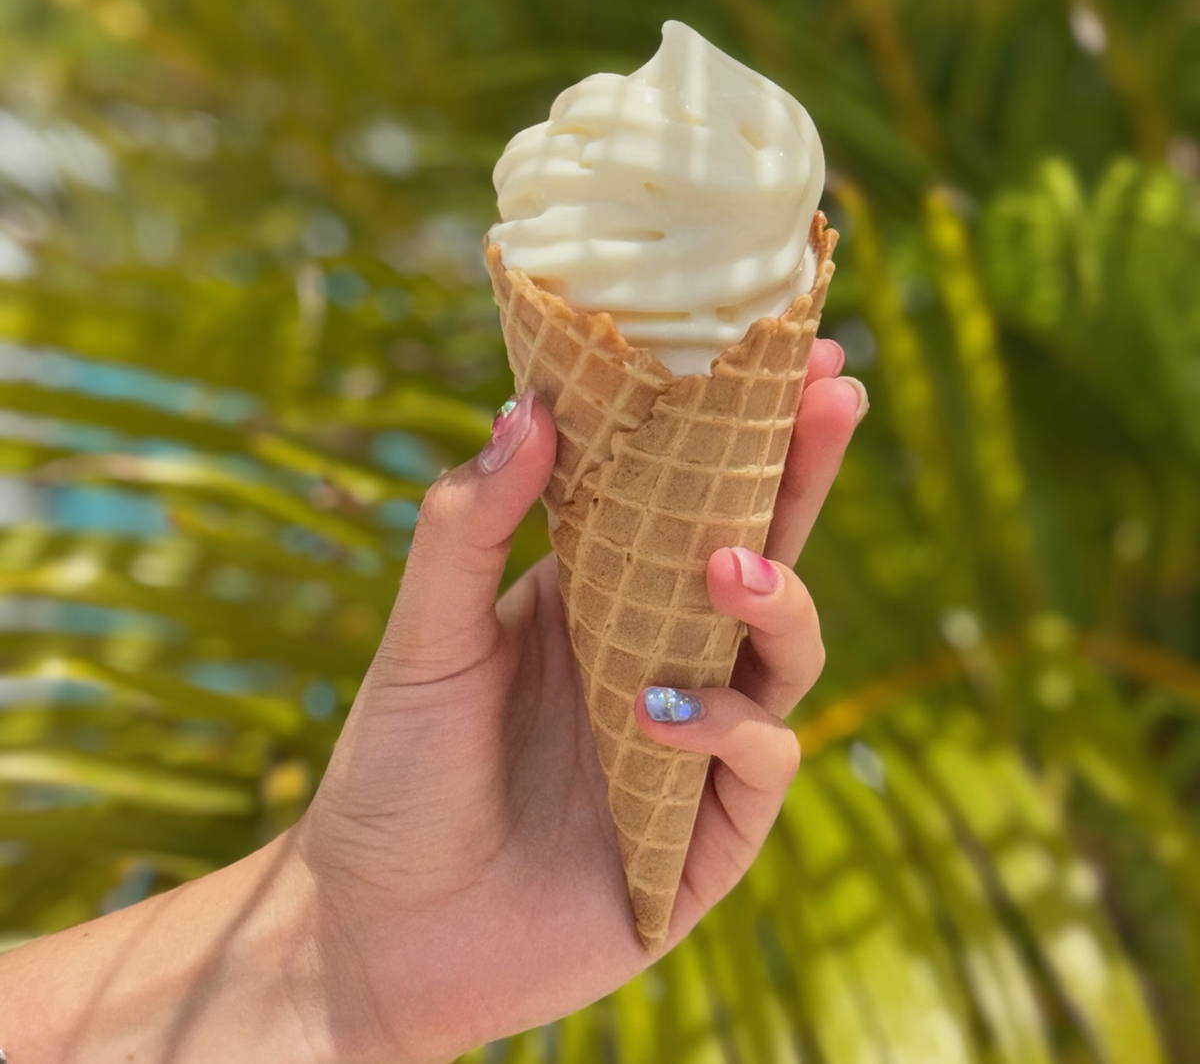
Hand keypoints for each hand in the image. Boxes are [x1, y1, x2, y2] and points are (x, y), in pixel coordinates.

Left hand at [295, 340, 865, 1062]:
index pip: (692, 503)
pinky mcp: (703, 839)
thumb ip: (471, 526)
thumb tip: (527, 406)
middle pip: (764, 556)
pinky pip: (761, 769)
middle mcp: (665, 663)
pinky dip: (733, 732)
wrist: (375, 926)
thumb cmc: (398, 769)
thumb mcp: (425, 634)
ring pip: (786, 660)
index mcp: (606, 603)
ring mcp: (693, 749)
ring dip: (777, 603)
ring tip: (727, 569)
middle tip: (830, 398)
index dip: (743, 435)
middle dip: (804, 478)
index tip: (786, 356)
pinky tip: (662, 715)